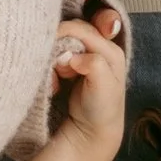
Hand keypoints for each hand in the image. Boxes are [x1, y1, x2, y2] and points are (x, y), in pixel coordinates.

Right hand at [49, 8, 126, 155]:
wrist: (91, 131)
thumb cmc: (102, 109)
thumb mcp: (104, 88)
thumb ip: (93, 65)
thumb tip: (74, 56)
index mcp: (110, 50)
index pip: (82, 29)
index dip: (64, 33)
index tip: (49, 46)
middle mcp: (99, 47)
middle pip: (70, 31)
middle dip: (59, 47)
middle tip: (59, 70)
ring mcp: (84, 55)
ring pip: (60, 43)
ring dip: (54, 59)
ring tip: (59, 79)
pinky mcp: (72, 64)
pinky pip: (55, 56)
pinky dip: (51, 67)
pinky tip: (55, 83)